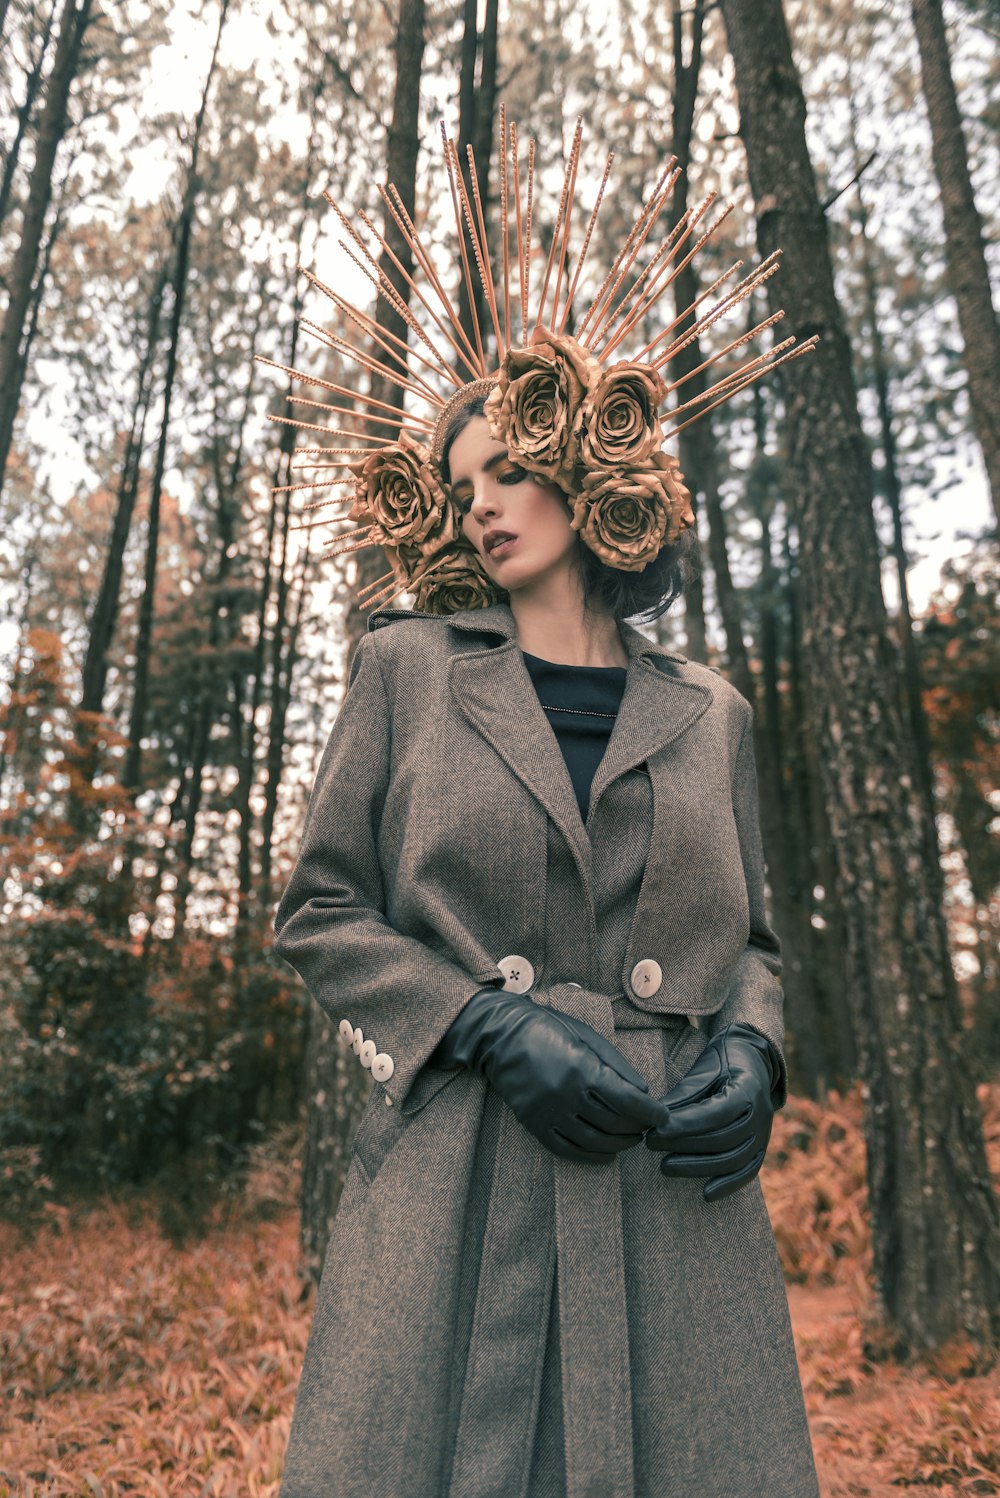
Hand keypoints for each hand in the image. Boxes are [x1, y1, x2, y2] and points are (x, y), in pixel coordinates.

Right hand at [433, 988, 664, 1163]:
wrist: (500, 1035)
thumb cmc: (547, 1028)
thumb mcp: (586, 1035)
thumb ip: (616, 1064)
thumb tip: (643, 1091)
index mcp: (582, 1068)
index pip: (627, 1101)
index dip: (651, 1112)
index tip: (662, 1116)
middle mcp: (566, 1094)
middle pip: (614, 1123)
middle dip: (638, 1127)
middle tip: (649, 1126)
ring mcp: (548, 1112)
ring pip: (594, 1141)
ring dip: (620, 1144)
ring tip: (632, 1139)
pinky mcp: (534, 1124)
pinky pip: (567, 1149)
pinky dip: (591, 1155)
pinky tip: (606, 1153)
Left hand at [644, 1023, 778, 1200]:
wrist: (754, 1061)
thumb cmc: (722, 1062)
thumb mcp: (704, 1068)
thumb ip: (683, 1094)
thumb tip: (655, 1117)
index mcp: (747, 1089)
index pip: (714, 1114)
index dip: (684, 1125)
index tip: (655, 1131)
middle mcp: (761, 1114)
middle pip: (722, 1139)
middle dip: (683, 1145)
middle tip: (651, 1145)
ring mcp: (764, 1134)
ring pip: (732, 1159)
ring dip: (697, 1167)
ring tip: (665, 1167)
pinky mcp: (761, 1149)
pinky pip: (747, 1172)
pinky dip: (728, 1185)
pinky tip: (705, 1194)